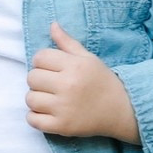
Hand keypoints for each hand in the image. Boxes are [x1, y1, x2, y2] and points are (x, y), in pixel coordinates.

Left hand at [26, 22, 140, 141]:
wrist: (122, 110)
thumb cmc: (103, 81)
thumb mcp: (88, 58)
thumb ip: (67, 42)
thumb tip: (52, 25)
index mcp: (75, 66)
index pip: (39, 57)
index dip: (43, 62)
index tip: (52, 69)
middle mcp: (68, 85)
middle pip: (31, 78)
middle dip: (39, 80)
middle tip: (52, 84)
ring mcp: (64, 108)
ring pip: (30, 99)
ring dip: (37, 99)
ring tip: (51, 99)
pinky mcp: (62, 126)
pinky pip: (33, 120)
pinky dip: (36, 117)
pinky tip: (48, 113)